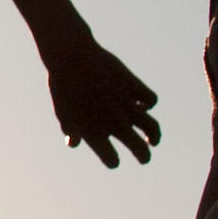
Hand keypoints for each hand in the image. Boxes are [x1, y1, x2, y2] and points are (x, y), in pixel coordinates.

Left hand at [43, 28, 161, 166]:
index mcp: (95, 134)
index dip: (112, 160)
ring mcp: (126, 105)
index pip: (111, 160)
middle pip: (141, 152)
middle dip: (143, 156)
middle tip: (143, 156)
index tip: (112, 158)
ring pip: (152, 128)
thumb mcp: (62, 111)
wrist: (70, 57)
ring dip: (155, 136)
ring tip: (152, 138)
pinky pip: (151, 99)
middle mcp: (114, 123)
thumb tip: (74, 144)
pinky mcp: (133, 86)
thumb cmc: (63, 85)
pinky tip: (142, 102)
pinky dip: (149, 102)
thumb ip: (71, 130)